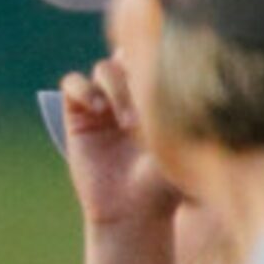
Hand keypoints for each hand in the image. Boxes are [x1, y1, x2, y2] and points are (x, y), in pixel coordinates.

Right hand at [59, 58, 180, 232]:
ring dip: (114, 86)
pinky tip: (98, 110)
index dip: (153, 56)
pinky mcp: (76, 117)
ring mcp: (101, 105)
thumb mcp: (179, 138)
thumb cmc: (163, 180)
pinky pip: (72, 83)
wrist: (133, 209)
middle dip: (136, 75)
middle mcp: (126, 96)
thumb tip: (191, 64)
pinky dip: (83, 89)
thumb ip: (180, 102)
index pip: (151, 55)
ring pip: (102, 68)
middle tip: (145, 113)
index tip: (162, 80)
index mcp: (154, 96)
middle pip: (127, 55)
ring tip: (123, 121)